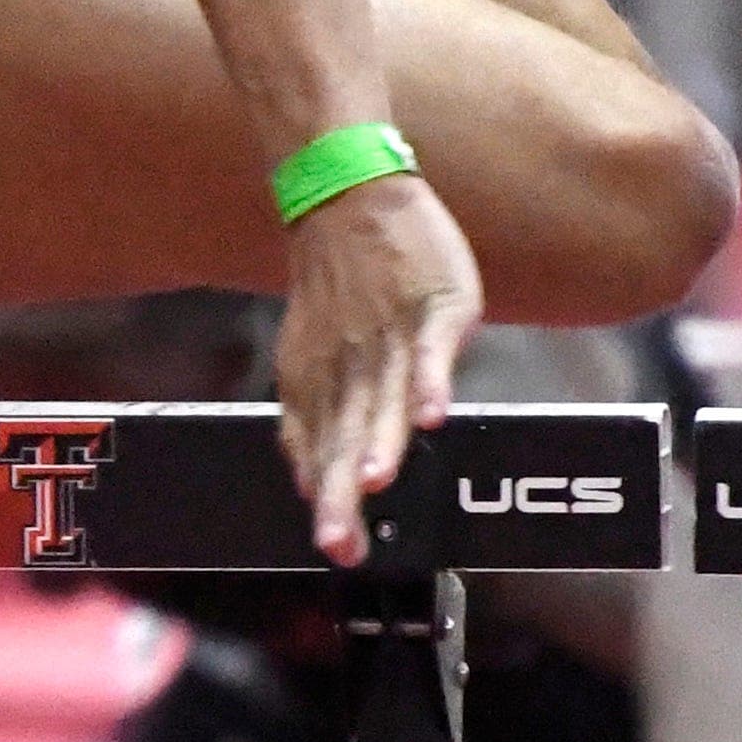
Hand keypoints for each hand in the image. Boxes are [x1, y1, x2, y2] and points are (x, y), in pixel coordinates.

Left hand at [272, 173, 482, 563]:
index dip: (328, 495)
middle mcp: (351, 363)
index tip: (334, 546)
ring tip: (379, 482)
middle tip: (342, 540)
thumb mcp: (311, 351)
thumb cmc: (339, 284)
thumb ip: (312, 413)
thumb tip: (307, 478)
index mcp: (319, 377)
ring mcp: (390, 334)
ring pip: (384, 397)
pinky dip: (429, 379)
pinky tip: (434, 414)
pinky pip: (430, 348)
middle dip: (345, 490)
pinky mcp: (432, 306)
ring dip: (381, 441)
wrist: (347, 195)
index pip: (323, 446)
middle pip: (348, 435)